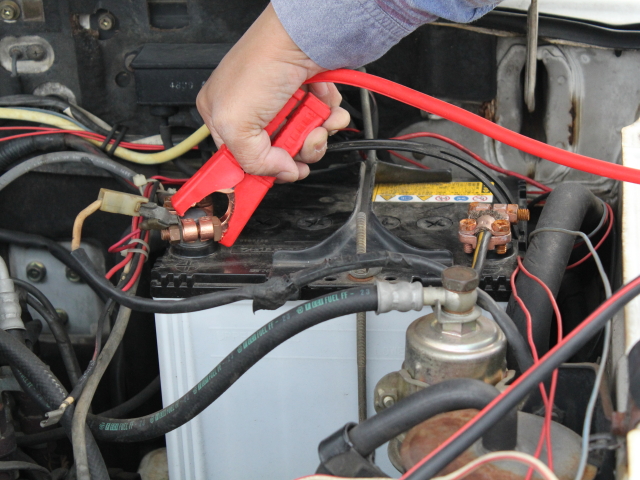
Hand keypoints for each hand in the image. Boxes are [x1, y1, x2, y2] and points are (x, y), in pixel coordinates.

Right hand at [196, 3, 349, 181]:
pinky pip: (322, 124)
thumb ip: (251, 160)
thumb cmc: (262, 61)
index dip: (259, 173)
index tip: (271, 181)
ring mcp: (282, 106)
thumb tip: (280, 173)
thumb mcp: (235, 122)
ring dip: (315, 138)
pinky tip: (327, 112)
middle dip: (294, 154)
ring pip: (302, 143)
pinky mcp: (308, 99)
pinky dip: (330, 121)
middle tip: (298, 143)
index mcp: (220, 116)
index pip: (239, 160)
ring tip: (317, 124)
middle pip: (276, 155)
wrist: (302, 37)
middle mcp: (252, 112)